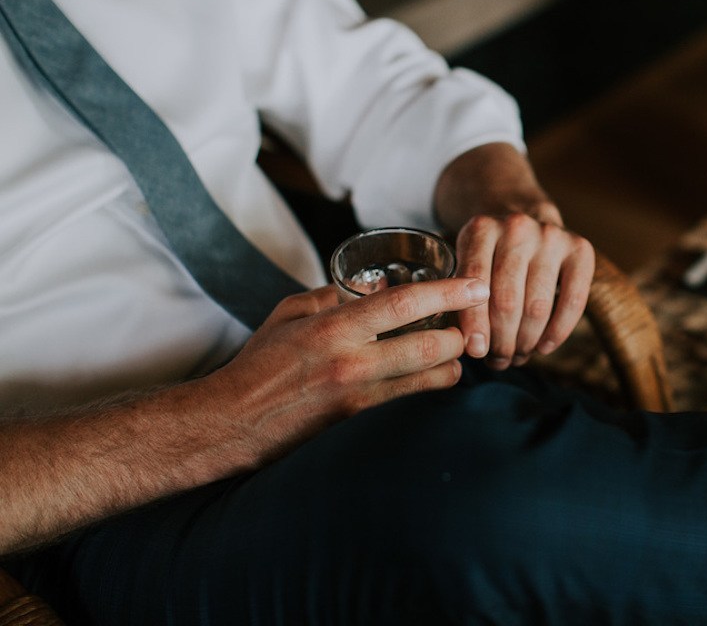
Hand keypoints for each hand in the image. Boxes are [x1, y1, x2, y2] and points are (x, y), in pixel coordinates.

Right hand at [210, 277, 489, 453]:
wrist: (231, 422)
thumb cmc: (259, 363)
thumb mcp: (290, 314)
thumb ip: (333, 296)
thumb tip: (375, 285)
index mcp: (333, 328)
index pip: (401, 304)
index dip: (445, 293)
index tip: (475, 285)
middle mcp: (350, 362)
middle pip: (427, 346)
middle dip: (460, 335)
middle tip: (473, 323)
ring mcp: (357, 395)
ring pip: (427, 379)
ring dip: (452, 365)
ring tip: (458, 352)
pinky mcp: (359, 420)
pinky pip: (409, 400)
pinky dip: (429, 386)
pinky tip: (436, 377)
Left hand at [454, 213, 594, 368]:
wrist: (527, 216)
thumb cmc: (491, 253)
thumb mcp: (467, 261)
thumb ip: (462, 295)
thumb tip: (472, 347)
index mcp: (481, 228)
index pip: (475, 282)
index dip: (474, 321)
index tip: (476, 351)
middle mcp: (517, 227)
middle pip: (507, 300)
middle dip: (502, 341)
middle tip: (498, 360)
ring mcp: (552, 236)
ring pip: (538, 306)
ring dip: (526, 341)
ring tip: (517, 356)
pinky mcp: (580, 249)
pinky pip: (573, 301)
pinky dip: (558, 331)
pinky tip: (544, 347)